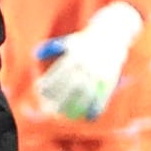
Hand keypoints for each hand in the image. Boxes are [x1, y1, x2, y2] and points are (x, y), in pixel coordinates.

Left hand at [33, 2, 142, 119]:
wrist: (114, 33)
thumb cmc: (87, 40)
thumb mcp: (70, 41)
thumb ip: (54, 48)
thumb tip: (37, 55)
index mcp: (76, 55)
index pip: (59, 73)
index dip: (49, 84)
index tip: (40, 92)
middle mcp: (88, 64)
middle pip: (71, 86)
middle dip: (59, 99)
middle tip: (49, 110)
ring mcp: (99, 72)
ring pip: (86, 93)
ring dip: (75, 107)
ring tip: (65, 116)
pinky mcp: (110, 79)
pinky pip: (102, 96)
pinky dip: (95, 108)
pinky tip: (88, 117)